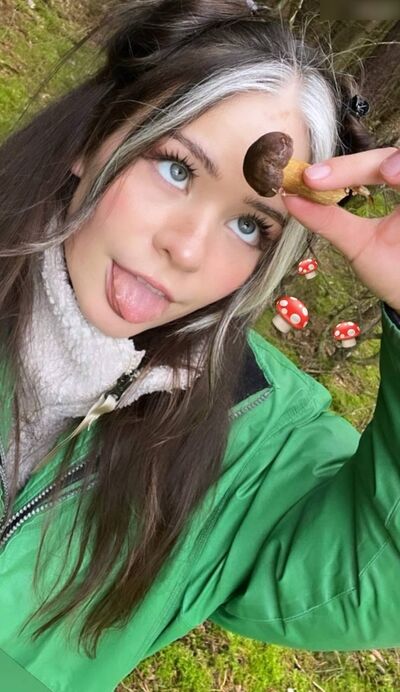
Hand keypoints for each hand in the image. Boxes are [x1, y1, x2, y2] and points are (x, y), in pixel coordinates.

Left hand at [281, 147, 399, 310]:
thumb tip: (289, 197)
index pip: (375, 165)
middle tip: (336, 176)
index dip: (345, 168)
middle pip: (395, 157)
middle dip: (366, 164)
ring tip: (387, 173)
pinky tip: (399, 178)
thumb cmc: (396, 272)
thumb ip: (328, 220)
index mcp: (399, 185)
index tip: (308, 178)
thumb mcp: (359, 245)